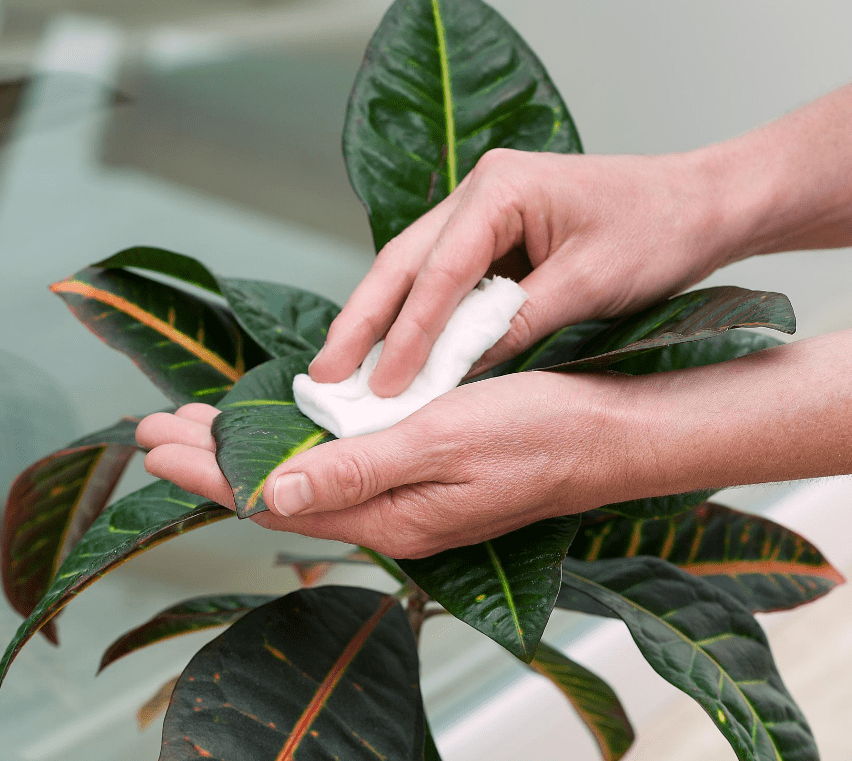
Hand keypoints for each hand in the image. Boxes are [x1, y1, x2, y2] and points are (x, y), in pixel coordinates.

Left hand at [136, 371, 645, 558]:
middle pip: (283, 492)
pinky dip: (303, 445)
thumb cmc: (534, 434)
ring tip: (201, 429)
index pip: (277, 500)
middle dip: (214, 461)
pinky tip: (289, 431)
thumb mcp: (444, 444)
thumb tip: (272, 497)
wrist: (601, 434)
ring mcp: (408, 496)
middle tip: (155, 429)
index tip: (158, 443)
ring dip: (253, 451)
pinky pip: (344, 465)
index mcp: (391, 517)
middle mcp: (391, 515)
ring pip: (311, 477)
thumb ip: (359, 473)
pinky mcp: (424, 473)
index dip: (211, 472)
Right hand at [309, 148, 737, 396]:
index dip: (407, 334)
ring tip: (345, 371)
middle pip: (402, 262)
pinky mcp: (495, 234)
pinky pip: (443, 279)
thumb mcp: (589, 286)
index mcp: (501, 189)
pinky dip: (420, 318)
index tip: (381, 387)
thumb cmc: (656, 232)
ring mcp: (483, 210)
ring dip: (381, 321)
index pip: (438, 272)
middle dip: (361, 322)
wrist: (699, 205)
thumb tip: (458, 373)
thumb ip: (518, 326)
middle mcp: (480, 192)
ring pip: (414, 270)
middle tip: (323, 378)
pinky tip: (398, 352)